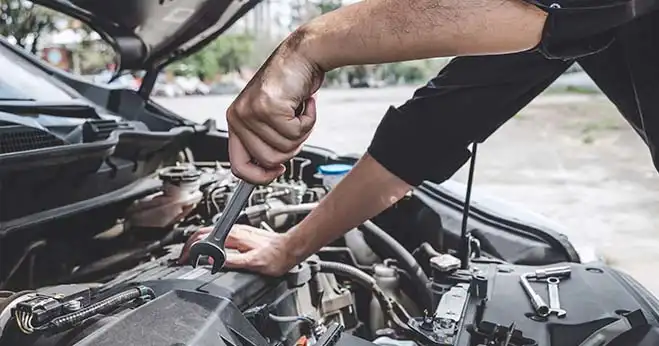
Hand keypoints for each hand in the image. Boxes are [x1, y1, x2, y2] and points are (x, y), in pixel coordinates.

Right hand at [177, 224, 298, 276]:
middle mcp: (235, 230)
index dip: (190, 248)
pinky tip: (209, 249)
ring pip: (210, 233)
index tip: (184, 259)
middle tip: (183, 258)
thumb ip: (231, 261)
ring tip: (191, 255)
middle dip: (189, 245)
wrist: (290, 249)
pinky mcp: (242, 233)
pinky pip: (219, 235)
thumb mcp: (252, 264)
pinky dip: (208, 242)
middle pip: (203, 233)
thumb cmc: (276, 257)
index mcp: (234, 236)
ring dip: (197, 243)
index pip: (204, 237)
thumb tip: (212, 262)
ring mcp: (238, 231)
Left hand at [226, 36, 324, 184]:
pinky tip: (305, 103)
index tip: (276, 171)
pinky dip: (308, 120)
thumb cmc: (291, 83)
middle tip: (296, 125)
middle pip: (268, 160)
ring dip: (302, 131)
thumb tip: (269, 167)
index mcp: (236, 120)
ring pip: (285, 148)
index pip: (238, 165)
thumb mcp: (270, 115)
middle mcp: (239, 116)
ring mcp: (252, 112)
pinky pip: (296, 133)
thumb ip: (265, 139)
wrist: (304, 54)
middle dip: (290, 148)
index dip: (259, 176)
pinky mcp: (269, 107)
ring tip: (300, 110)